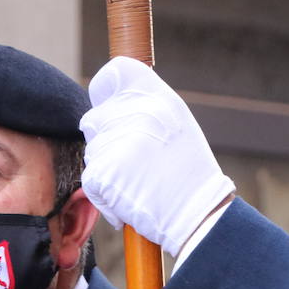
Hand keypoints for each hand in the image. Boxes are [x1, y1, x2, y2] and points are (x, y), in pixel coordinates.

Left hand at [79, 56, 234, 256]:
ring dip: (108, 170)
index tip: (109, 106)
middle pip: (95, 119)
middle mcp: (140, 113)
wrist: (198, 216)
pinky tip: (130, 199)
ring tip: (139, 183)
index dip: (107, 90)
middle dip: (107, 142)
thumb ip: (147, 107)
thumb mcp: (178, 127)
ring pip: (93, 150)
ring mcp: (120, 141)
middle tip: (137, 164)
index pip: (117, 72)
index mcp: (160, 98)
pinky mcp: (104, 171)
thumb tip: (107, 98)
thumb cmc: (189, 176)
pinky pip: (90, 179)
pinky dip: (105, 195)